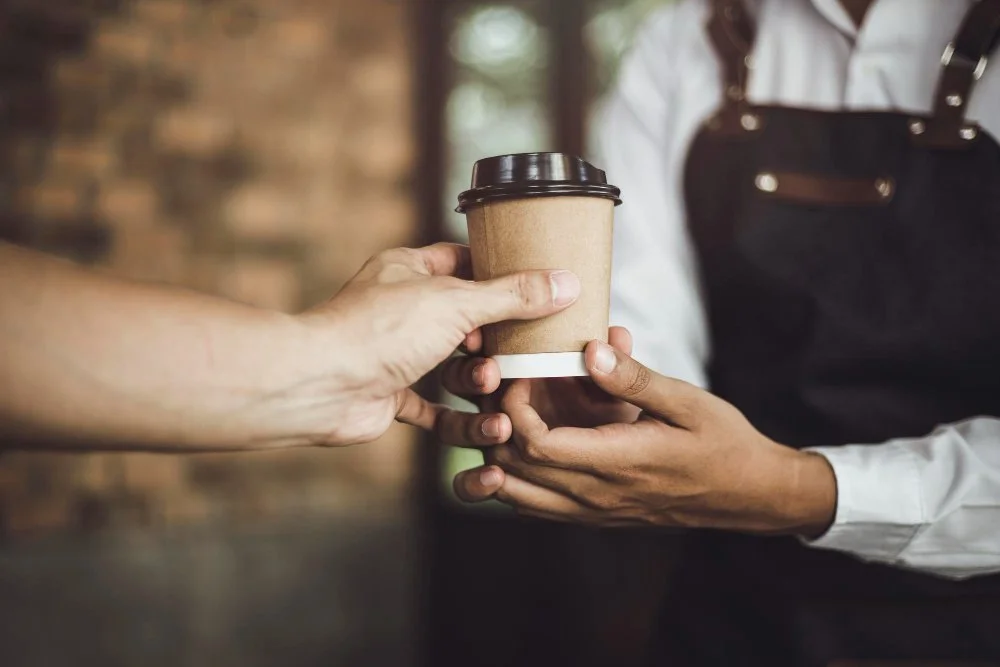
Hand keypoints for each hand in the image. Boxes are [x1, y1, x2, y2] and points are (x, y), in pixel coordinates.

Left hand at [294, 243, 580, 445]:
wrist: (321, 383)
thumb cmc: (378, 330)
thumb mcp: (458, 302)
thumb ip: (514, 296)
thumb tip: (565, 282)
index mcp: (410, 271)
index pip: (464, 263)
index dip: (501, 275)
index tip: (538, 289)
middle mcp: (402, 309)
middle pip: (466, 322)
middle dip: (495, 342)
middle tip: (518, 352)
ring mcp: (396, 354)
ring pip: (454, 369)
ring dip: (479, 382)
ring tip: (491, 386)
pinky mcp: (392, 395)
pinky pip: (437, 412)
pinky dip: (462, 422)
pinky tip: (489, 427)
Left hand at [454, 341, 836, 537]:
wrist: (749, 494)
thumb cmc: (723, 442)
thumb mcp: (686, 400)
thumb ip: (635, 379)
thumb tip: (591, 350)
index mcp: (619, 462)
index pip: (537, 445)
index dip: (514, 410)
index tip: (520, 374)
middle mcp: (598, 495)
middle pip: (515, 471)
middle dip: (497, 426)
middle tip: (503, 387)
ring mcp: (595, 512)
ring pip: (519, 495)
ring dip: (500, 456)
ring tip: (506, 416)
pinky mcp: (596, 517)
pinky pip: (538, 507)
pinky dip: (518, 479)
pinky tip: (525, 446)